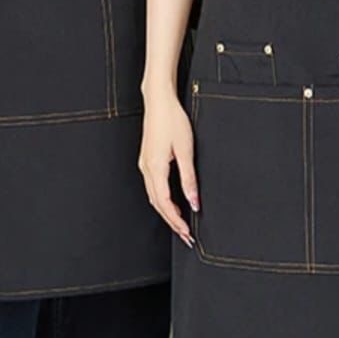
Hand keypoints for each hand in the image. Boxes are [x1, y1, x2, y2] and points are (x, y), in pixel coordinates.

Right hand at [138, 87, 198, 245]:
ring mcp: (144, 164)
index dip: (176, 221)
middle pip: (157, 204)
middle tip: (186, 236)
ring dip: (166, 212)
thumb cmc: (173, 121)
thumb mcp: (186, 150)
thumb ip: (189, 178)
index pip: (165, 204)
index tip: (188, 232)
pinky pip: (152, 187)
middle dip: (171, 222)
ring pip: (153, 197)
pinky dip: (162, 200)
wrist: (159, 101)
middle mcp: (146, 169)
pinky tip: (171, 203)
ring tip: (180, 224)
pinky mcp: (146, 160)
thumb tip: (194, 202)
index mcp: (155, 168)